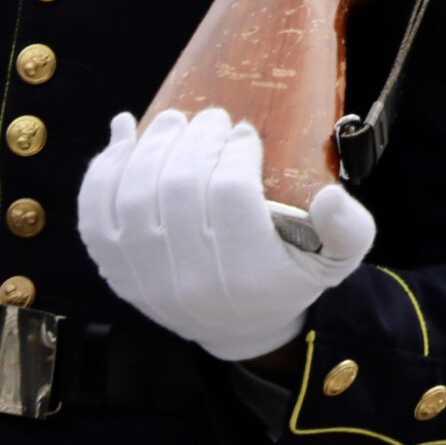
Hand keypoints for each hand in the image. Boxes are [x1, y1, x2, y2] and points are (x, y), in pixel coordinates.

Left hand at [77, 109, 373, 362]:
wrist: (237, 328)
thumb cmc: (289, 277)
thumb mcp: (337, 260)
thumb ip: (350, 229)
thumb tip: (329, 196)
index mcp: (248, 275)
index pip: (230, 194)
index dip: (235, 152)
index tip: (245, 132)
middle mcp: (190, 281)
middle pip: (179, 188)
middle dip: (194, 139)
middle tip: (212, 116)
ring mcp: (144, 278)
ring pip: (135, 195)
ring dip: (152, 146)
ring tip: (173, 121)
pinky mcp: (114, 272)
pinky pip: (95, 215)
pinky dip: (104, 170)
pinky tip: (123, 137)